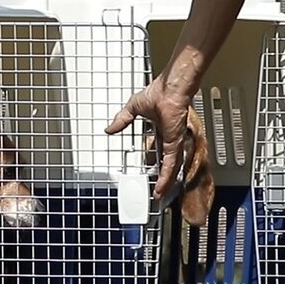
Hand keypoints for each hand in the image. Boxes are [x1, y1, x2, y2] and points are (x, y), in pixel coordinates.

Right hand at [106, 76, 194, 198]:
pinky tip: (161, 187)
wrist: (170, 90)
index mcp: (161, 128)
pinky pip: (171, 165)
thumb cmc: (159, 92)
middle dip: (161, 175)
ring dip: (164, 181)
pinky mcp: (174, 145)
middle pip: (166, 161)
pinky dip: (166, 177)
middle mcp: (169, 137)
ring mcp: (173, 142)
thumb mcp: (133, 108)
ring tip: (158, 194)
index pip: (158, 149)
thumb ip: (122, 120)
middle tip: (156, 187)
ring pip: (170, 167)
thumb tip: (110, 128)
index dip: (153, 159)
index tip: (148, 167)